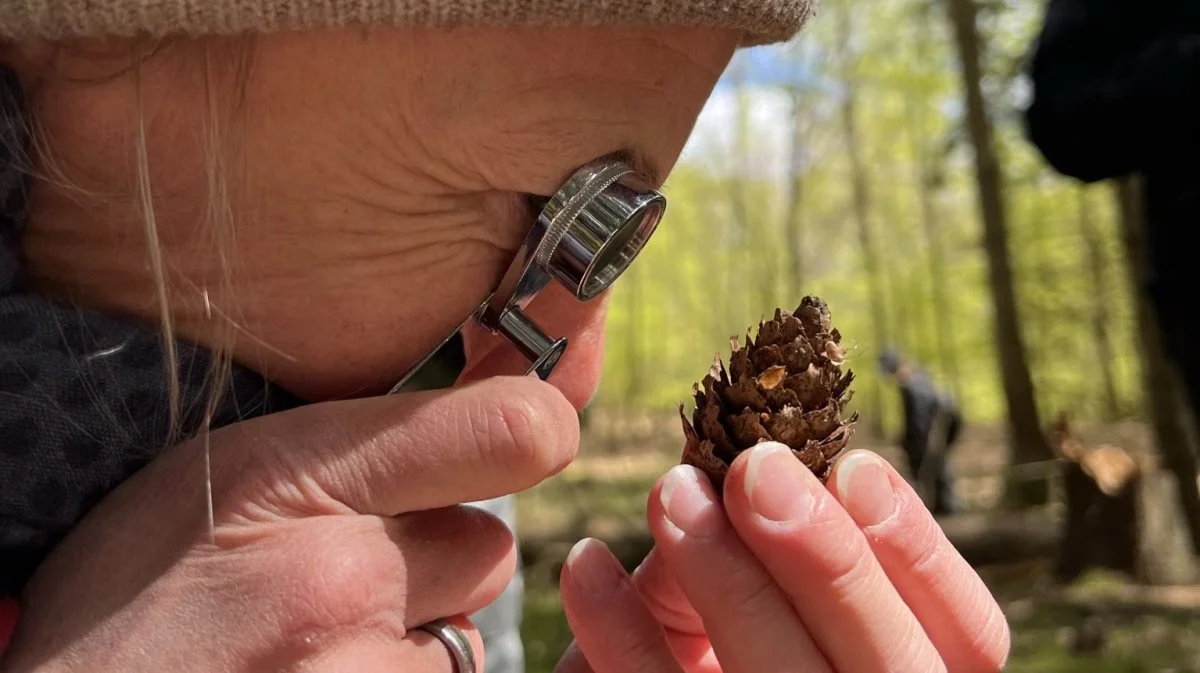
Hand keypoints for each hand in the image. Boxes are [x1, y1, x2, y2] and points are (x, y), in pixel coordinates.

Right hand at [1, 376, 578, 672]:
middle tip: (335, 570)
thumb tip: (529, 416)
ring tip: (307, 642)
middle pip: (488, 547)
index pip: (513, 432)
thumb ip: (371, 439)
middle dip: (433, 554)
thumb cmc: (141, 592)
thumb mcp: (233, 471)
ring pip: (467, 632)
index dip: (527, 427)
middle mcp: (346, 584)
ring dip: (412, 633)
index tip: (524, 431)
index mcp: (295, 480)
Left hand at [556, 443, 1009, 671]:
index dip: (918, 551)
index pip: (968, 635)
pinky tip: (586, 565)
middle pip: (890, 666)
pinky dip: (622, 635)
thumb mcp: (760, 603)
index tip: (853, 464)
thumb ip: (765, 550)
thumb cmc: (723, 648)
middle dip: (827, 558)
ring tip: (671, 492)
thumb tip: (719, 471)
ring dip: (728, 582)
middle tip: (755, 465)